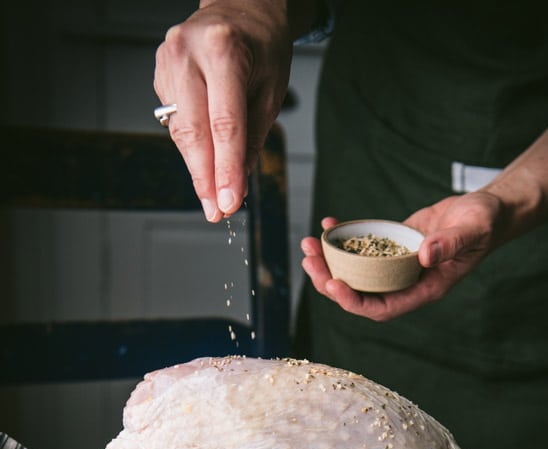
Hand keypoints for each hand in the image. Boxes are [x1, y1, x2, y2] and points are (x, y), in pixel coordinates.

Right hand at [154, 1, 292, 221]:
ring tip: (212, 198)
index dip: (226, 169)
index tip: (228, 203)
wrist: (240, 8)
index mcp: (224, 50)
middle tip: (216, 212)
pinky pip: (176, 122)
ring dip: (197, 170)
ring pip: (181, 131)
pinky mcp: (160, 73)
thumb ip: (252, 138)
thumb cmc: (262, 48)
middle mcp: (189, 52)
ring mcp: (168, 61)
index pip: (224, 123)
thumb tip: (235, 184)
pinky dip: (192, 147)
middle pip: (195, 131)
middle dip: (206, 179)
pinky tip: (205, 159)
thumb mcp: (271, 91)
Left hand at [301, 193, 505, 320]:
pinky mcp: (392, 247)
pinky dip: (343, 238)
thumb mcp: (473, 229)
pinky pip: (362, 248)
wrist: (486, 211)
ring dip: (329, 262)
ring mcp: (396, 266)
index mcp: (424, 289)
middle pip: (360, 294)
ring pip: (355, 273)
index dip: (354, 302)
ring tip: (308, 243)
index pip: (382, 308)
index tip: (333, 285)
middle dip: (330, 282)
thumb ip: (451, 242)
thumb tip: (424, 255)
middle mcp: (406, 283)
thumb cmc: (485, 222)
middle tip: (309, 261)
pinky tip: (329, 223)